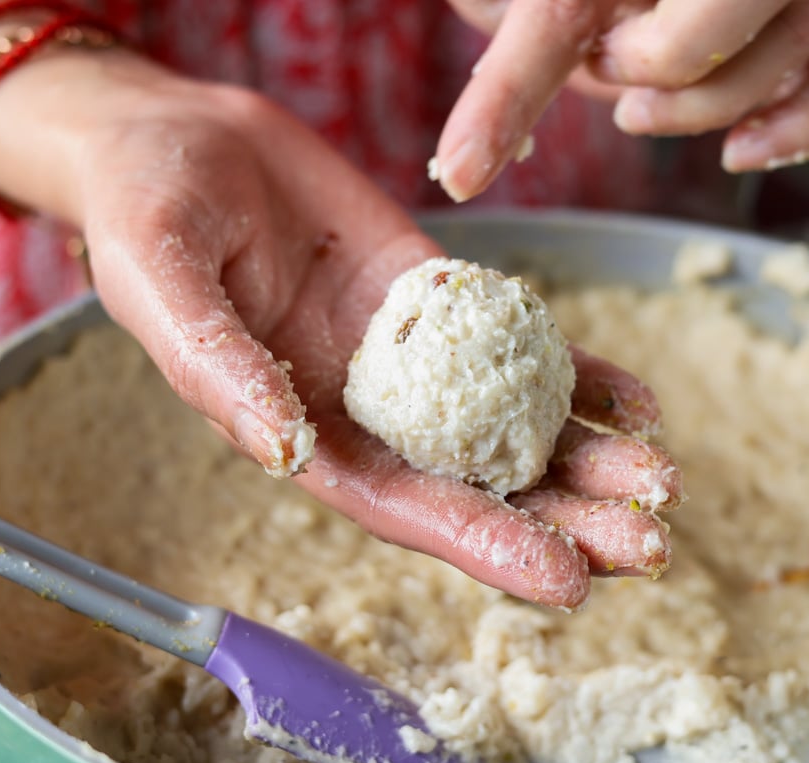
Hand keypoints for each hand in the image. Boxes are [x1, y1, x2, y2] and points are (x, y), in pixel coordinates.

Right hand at [50, 59, 679, 609]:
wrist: (183, 137)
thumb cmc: (147, 209)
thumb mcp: (161, 278)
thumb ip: (216, 364)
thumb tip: (283, 446)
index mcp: (298, 429)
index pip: (399, 505)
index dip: (480, 543)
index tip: (564, 579)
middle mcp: (365, 409)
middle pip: (473, 482)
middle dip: (562, 518)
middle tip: (649, 544)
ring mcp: (411, 357)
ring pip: (507, 423)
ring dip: (585, 458)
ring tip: (661, 481)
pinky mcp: (437, 298)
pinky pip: (516, 344)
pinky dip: (576, 376)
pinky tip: (633, 400)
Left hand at [437, 0, 808, 200]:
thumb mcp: (521, 9)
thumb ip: (505, 82)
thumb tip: (463, 174)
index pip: (569, 10)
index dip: (514, 93)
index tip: (467, 165)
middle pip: (739, 8)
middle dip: (665, 63)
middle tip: (605, 72)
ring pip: (794, 40)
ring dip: (711, 98)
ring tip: (637, 105)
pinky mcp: (796, 35)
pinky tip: (744, 151)